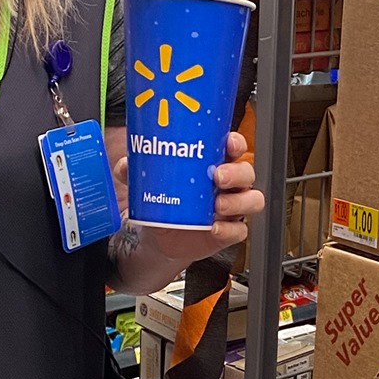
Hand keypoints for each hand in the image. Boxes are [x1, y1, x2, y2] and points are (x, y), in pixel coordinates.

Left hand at [111, 132, 265, 286]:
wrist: (161, 235)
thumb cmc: (164, 199)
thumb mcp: (147, 182)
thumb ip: (135, 170)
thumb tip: (126, 165)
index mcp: (214, 163)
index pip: (234, 147)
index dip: (235, 143)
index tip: (227, 144)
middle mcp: (228, 184)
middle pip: (246, 172)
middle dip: (237, 172)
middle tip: (217, 176)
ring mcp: (232, 208)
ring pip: (252, 199)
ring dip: (239, 201)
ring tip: (218, 205)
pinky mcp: (229, 232)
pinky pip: (240, 230)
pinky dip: (230, 230)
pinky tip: (214, 228)